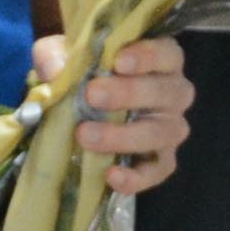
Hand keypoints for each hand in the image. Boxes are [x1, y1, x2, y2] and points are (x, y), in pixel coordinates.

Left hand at [47, 34, 192, 198]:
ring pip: (163, 132)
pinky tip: (111, 175)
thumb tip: (55, 71)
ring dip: (125, 135)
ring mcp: (170, 127)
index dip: (147, 56)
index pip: (167, 53)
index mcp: (162, 59)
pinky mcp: (162, 159)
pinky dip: (137, 177)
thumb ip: (55, 55)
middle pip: (165, 92)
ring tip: (86, 135)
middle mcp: (175, 92)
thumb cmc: (83, 69)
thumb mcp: (62, 53)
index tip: (118, 62)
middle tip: (92, 95)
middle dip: (129, 93)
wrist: (82, 104)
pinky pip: (159, 170)